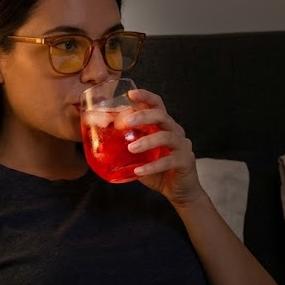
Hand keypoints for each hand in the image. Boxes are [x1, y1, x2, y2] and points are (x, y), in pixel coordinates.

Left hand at [119, 88, 204, 205]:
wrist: (178, 191)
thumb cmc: (157, 170)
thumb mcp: (139, 156)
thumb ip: (126, 146)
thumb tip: (98, 142)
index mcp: (163, 126)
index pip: (157, 105)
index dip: (146, 96)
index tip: (130, 94)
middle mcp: (175, 131)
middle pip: (162, 116)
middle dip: (143, 116)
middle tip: (125, 123)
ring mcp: (183, 145)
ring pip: (167, 136)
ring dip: (147, 141)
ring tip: (131, 148)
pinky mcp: (186, 161)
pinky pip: (169, 161)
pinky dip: (152, 166)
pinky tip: (139, 171)